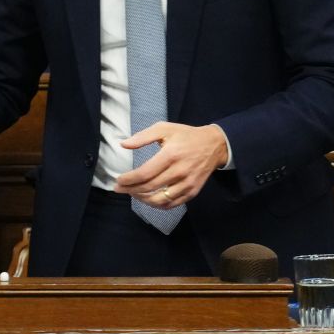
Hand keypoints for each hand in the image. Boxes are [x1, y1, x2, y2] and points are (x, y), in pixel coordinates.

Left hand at [112, 121, 227, 208]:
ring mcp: (187, 184)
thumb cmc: (186, 136)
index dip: (129, 179)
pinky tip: (148, 199)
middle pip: (150, 187)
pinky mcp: (193, 192)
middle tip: (119, 189)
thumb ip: (143, 137)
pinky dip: (158, 205)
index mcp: (170, 155)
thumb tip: (123, 144)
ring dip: (143, 199)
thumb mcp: (164, 129)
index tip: (118, 180)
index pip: (145, 173)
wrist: (214, 145)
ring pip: (160, 200)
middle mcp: (179, 172)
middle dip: (131, 190)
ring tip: (132, 194)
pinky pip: (172, 204)